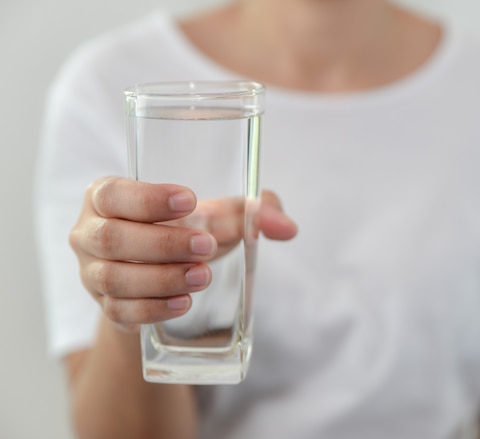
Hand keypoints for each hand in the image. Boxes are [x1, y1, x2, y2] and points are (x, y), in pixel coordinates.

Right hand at [69, 177, 296, 330]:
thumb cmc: (187, 229)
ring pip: (114, 279)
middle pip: (113, 238)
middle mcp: (89, 232)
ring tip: (203, 276)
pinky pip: (120, 312)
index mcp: (107, 197)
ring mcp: (92, 273)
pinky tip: (184, 303)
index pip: (113, 193)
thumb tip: (287, 228)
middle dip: (162, 244)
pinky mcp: (106, 307)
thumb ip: (254, 211)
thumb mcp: (218, 213)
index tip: (191, 201)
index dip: (147, 199)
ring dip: (160, 279)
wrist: (163, 271)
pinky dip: (153, 309)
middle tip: (207, 246)